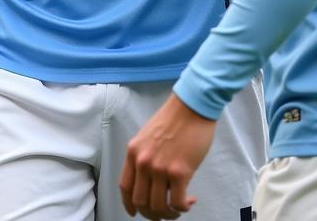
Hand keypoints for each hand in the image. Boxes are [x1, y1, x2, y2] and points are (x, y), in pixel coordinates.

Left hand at [119, 94, 215, 218]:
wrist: (191, 107)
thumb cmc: (173, 119)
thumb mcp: (148, 137)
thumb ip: (146, 157)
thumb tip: (152, 183)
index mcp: (133, 151)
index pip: (125, 187)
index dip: (129, 205)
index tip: (135, 212)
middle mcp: (143, 162)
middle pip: (141, 202)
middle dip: (152, 213)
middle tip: (164, 211)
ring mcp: (160, 168)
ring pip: (158, 207)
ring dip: (169, 213)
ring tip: (179, 206)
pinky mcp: (179, 172)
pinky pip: (177, 203)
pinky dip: (183, 208)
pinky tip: (190, 200)